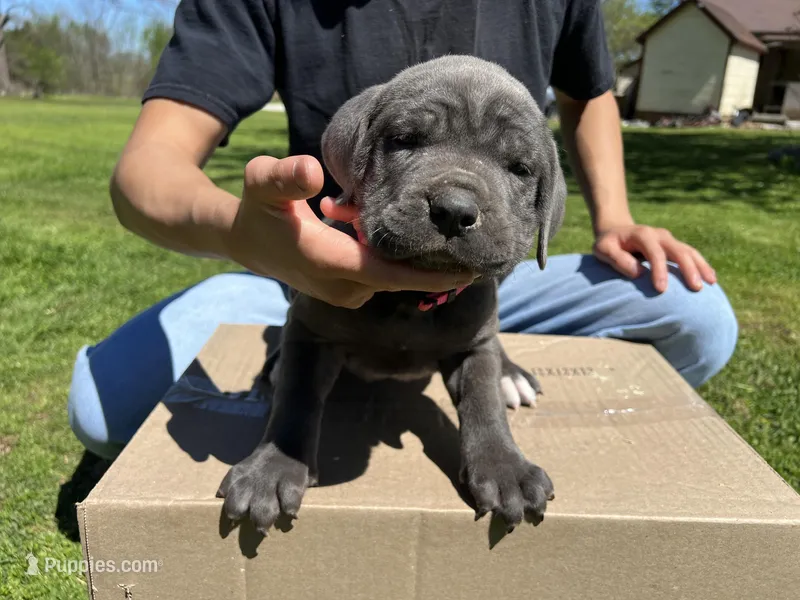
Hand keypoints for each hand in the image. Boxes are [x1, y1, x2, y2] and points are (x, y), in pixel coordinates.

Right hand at [224, 155, 473, 307]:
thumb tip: (310, 171)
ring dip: (395, 248)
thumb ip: (284, 177)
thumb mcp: (261, 182)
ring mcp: (344, 292)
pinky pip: (379, 273)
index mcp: (328, 262)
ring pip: (388, 272)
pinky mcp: (347, 290)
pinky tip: (359, 224)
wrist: (246, 241)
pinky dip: (382, 252)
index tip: (469, 271)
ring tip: (367, 215)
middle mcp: (340, 286)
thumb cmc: (258, 207)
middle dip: (425, 257)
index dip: (429, 275)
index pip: (389, 274)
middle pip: (398, 276)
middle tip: (456, 232)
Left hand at [593, 224, 715, 292]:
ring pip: (689, 252)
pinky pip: (691, 255)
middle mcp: (660, 235)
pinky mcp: (674, 246)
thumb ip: (617, 259)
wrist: (616, 231)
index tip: (662, 290)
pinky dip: (701, 265)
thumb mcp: (603, 249)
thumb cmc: (608, 244)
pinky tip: (710, 279)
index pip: (655, 253)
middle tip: (696, 288)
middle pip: (679, 250)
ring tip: (710, 283)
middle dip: (688, 269)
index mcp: (643, 235)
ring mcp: (669, 240)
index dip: (659, 270)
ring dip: (701, 267)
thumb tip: (638, 273)